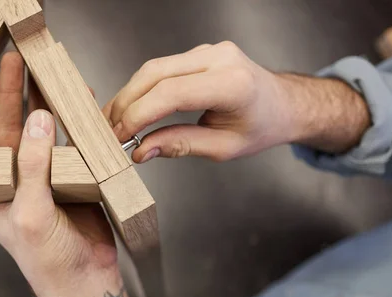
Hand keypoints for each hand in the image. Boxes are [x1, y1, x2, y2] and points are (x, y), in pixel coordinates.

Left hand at [0, 52, 118, 296]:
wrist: (87, 283)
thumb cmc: (47, 261)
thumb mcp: (31, 213)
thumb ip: (34, 167)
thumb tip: (39, 119)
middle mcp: (15, 181)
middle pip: (10, 129)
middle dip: (12, 95)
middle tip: (15, 61)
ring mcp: (45, 178)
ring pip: (44, 133)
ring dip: (49, 104)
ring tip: (51, 73)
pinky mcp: (73, 179)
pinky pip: (73, 145)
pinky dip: (78, 125)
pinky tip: (83, 104)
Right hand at [104, 42, 369, 162]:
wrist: (283, 104)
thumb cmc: (260, 127)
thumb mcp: (223, 148)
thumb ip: (180, 146)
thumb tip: (141, 150)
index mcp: (232, 84)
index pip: (171, 94)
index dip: (139, 115)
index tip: (120, 137)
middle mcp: (219, 58)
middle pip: (155, 74)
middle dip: (126, 104)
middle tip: (109, 132)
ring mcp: (209, 51)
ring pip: (153, 68)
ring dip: (129, 95)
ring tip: (115, 122)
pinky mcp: (200, 53)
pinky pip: (162, 68)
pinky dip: (142, 89)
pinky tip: (132, 108)